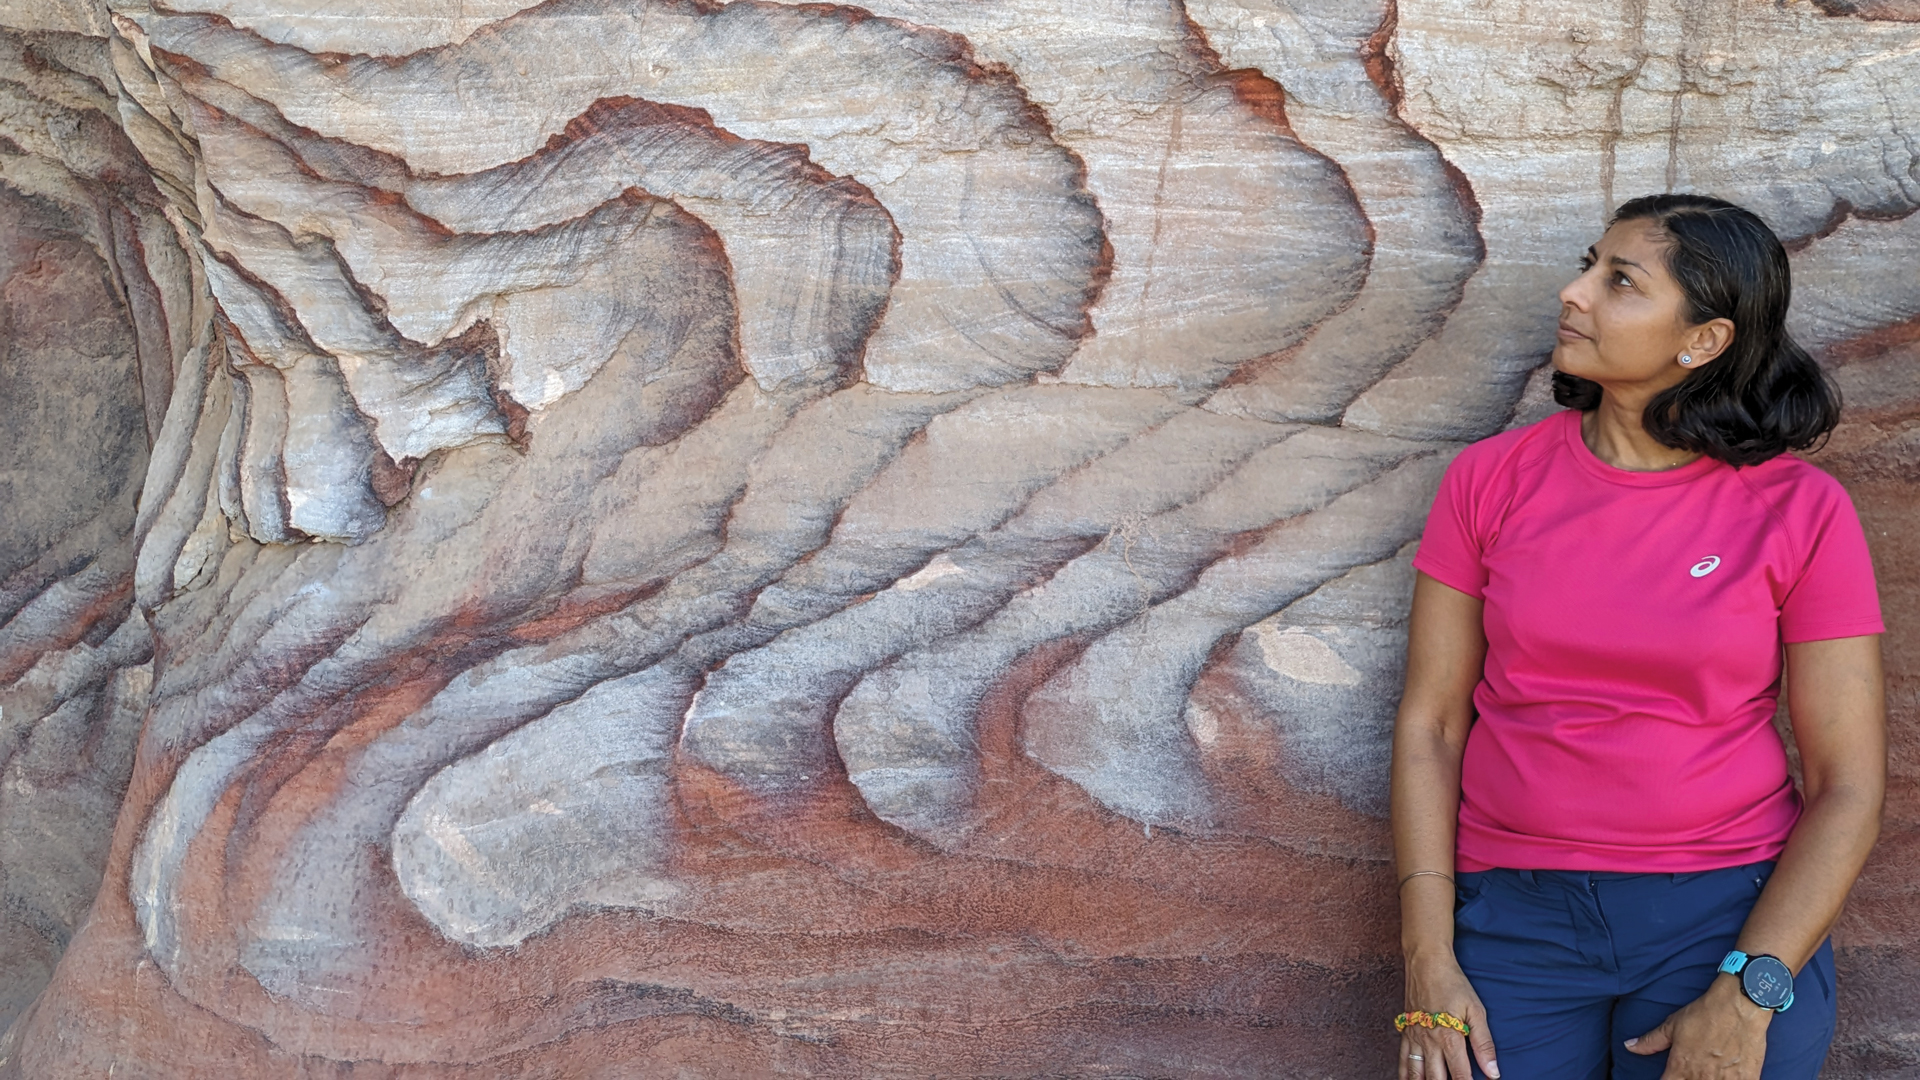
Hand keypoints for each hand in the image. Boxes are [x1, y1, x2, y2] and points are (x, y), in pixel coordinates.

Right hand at [1400, 951, 1498, 1078]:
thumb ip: (1484, 1043)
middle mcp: (1429, 1042)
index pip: (1460, 1075)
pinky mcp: (1406, 1031)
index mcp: (1449, 1037)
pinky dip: (1405, 1074)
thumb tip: (1493, 1072)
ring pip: (1416, 1073)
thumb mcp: (1476, 1010)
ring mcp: (1414, 1037)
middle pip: (1436, 1079)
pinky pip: (1402, 1059)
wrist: (1426, 962)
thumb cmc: (1453, 983)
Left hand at [1625, 974, 1771, 1077]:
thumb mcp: (1673, 1025)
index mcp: (1680, 1067)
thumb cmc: (1705, 1013)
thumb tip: (1629, 1046)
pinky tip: (1726, 1077)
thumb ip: (1651, 1041)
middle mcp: (1701, 1077)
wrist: (1740, 1005)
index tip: (1668, 1078)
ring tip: (1705, 1075)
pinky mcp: (1747, 1079)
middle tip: (1689, 1074)